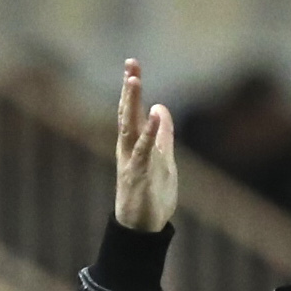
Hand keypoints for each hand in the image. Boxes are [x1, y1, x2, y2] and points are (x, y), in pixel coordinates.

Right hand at [114, 58, 176, 232]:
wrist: (143, 227)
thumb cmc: (151, 193)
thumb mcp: (163, 158)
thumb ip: (163, 134)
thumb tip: (160, 107)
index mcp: (134, 144)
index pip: (132, 110)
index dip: (133, 89)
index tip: (133, 65)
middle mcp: (128, 148)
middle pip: (127, 113)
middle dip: (129, 89)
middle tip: (131, 64)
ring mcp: (131, 160)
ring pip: (129, 126)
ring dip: (131, 103)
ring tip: (134, 80)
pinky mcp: (138, 174)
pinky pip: (143, 150)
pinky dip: (149, 132)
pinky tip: (154, 115)